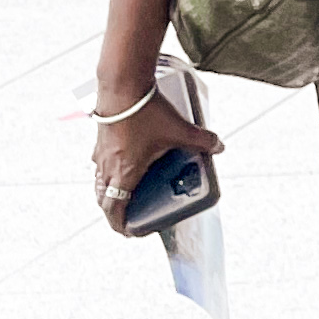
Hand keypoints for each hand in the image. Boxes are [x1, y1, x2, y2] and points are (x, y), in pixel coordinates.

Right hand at [90, 82, 220, 231]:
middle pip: (104, 198)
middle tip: (126, 218)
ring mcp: (100, 153)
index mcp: (124, 172)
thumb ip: (202, 141)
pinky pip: (99, 164)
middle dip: (113, 212)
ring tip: (123, 194)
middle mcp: (107, 166)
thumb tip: (219, 147)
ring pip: (99, 182)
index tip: (128, 232)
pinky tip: (121, 163)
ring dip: (108, 193)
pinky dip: (107, 172)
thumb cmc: (146, 111)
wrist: (121, 85)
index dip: (119, 225)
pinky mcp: (100, 139)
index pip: (114, 208)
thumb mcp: (180, 130)